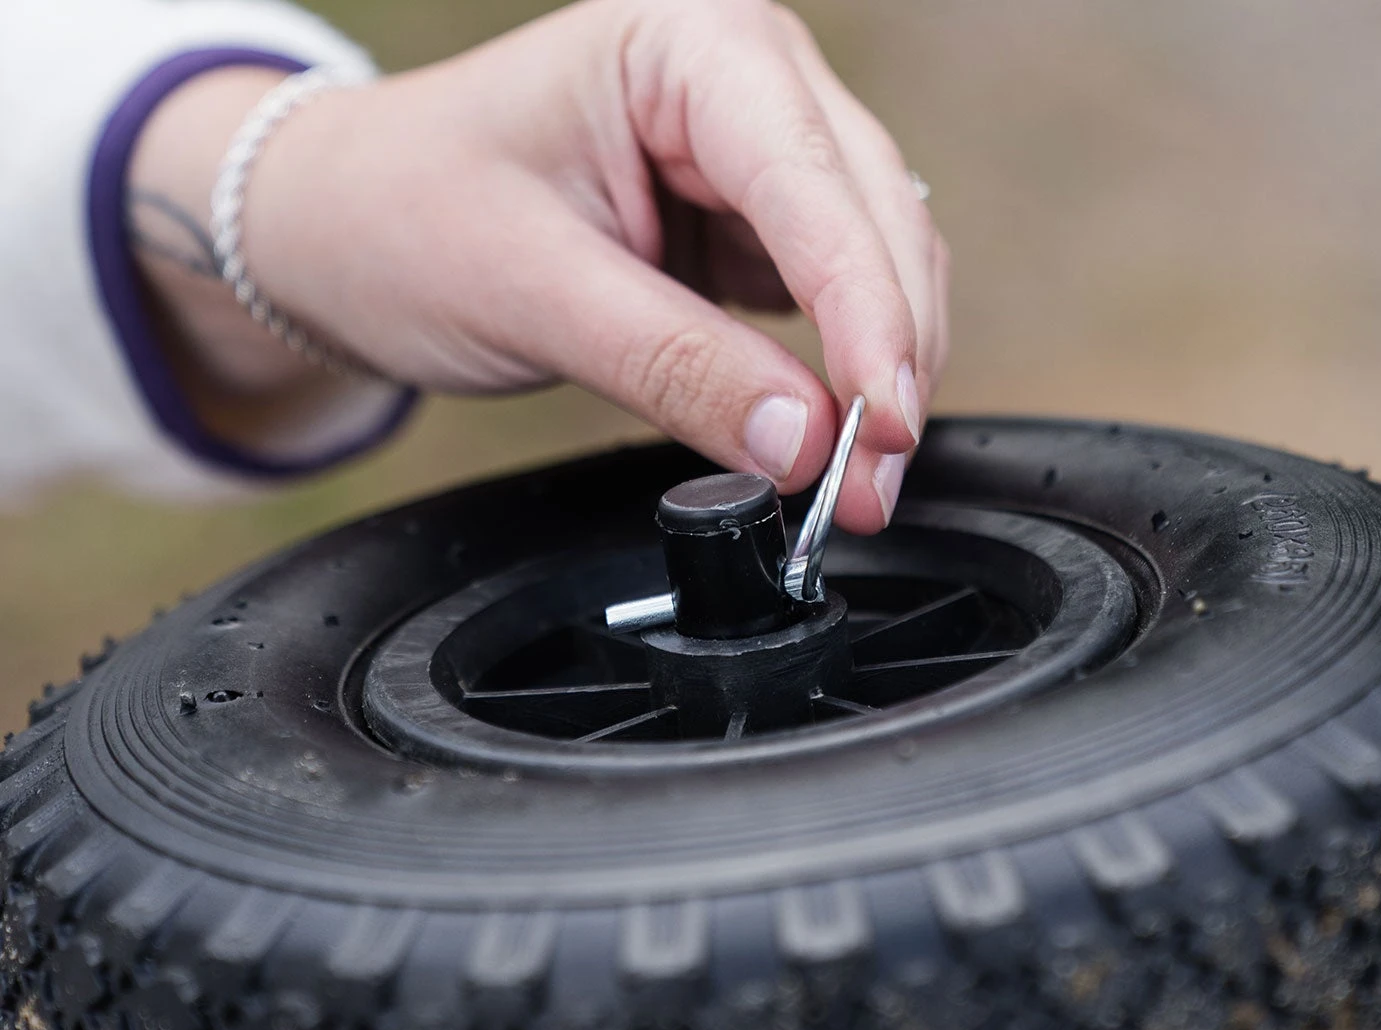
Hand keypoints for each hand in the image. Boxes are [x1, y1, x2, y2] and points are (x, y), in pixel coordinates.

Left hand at [131, 0, 949, 530]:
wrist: (347, 222)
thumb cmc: (407, 214)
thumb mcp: (532, 293)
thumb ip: (676, 366)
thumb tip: (804, 445)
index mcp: (690, 48)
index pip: (816, 187)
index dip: (866, 316)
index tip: (881, 430)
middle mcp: (745, 82)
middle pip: (875, 219)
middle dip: (889, 358)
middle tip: (874, 484)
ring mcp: (754, 155)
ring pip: (873, 261)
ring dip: (880, 373)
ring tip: (861, 481)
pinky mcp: (746, 224)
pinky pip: (829, 297)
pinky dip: (844, 370)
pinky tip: (837, 433)